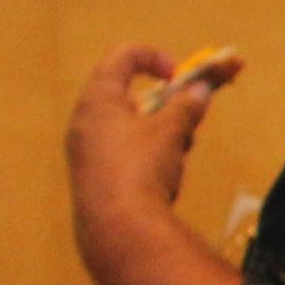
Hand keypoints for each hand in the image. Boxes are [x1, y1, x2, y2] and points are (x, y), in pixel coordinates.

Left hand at [67, 42, 234, 242]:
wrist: (116, 227)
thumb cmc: (141, 166)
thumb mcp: (171, 131)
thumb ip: (187, 105)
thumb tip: (200, 89)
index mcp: (98, 99)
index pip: (123, 56)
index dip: (156, 58)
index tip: (181, 76)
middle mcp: (85, 120)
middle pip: (127, 94)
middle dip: (166, 103)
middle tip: (188, 119)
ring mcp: (86, 151)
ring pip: (129, 126)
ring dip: (160, 130)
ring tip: (180, 151)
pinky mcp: (93, 176)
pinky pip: (123, 151)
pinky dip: (147, 152)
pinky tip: (165, 176)